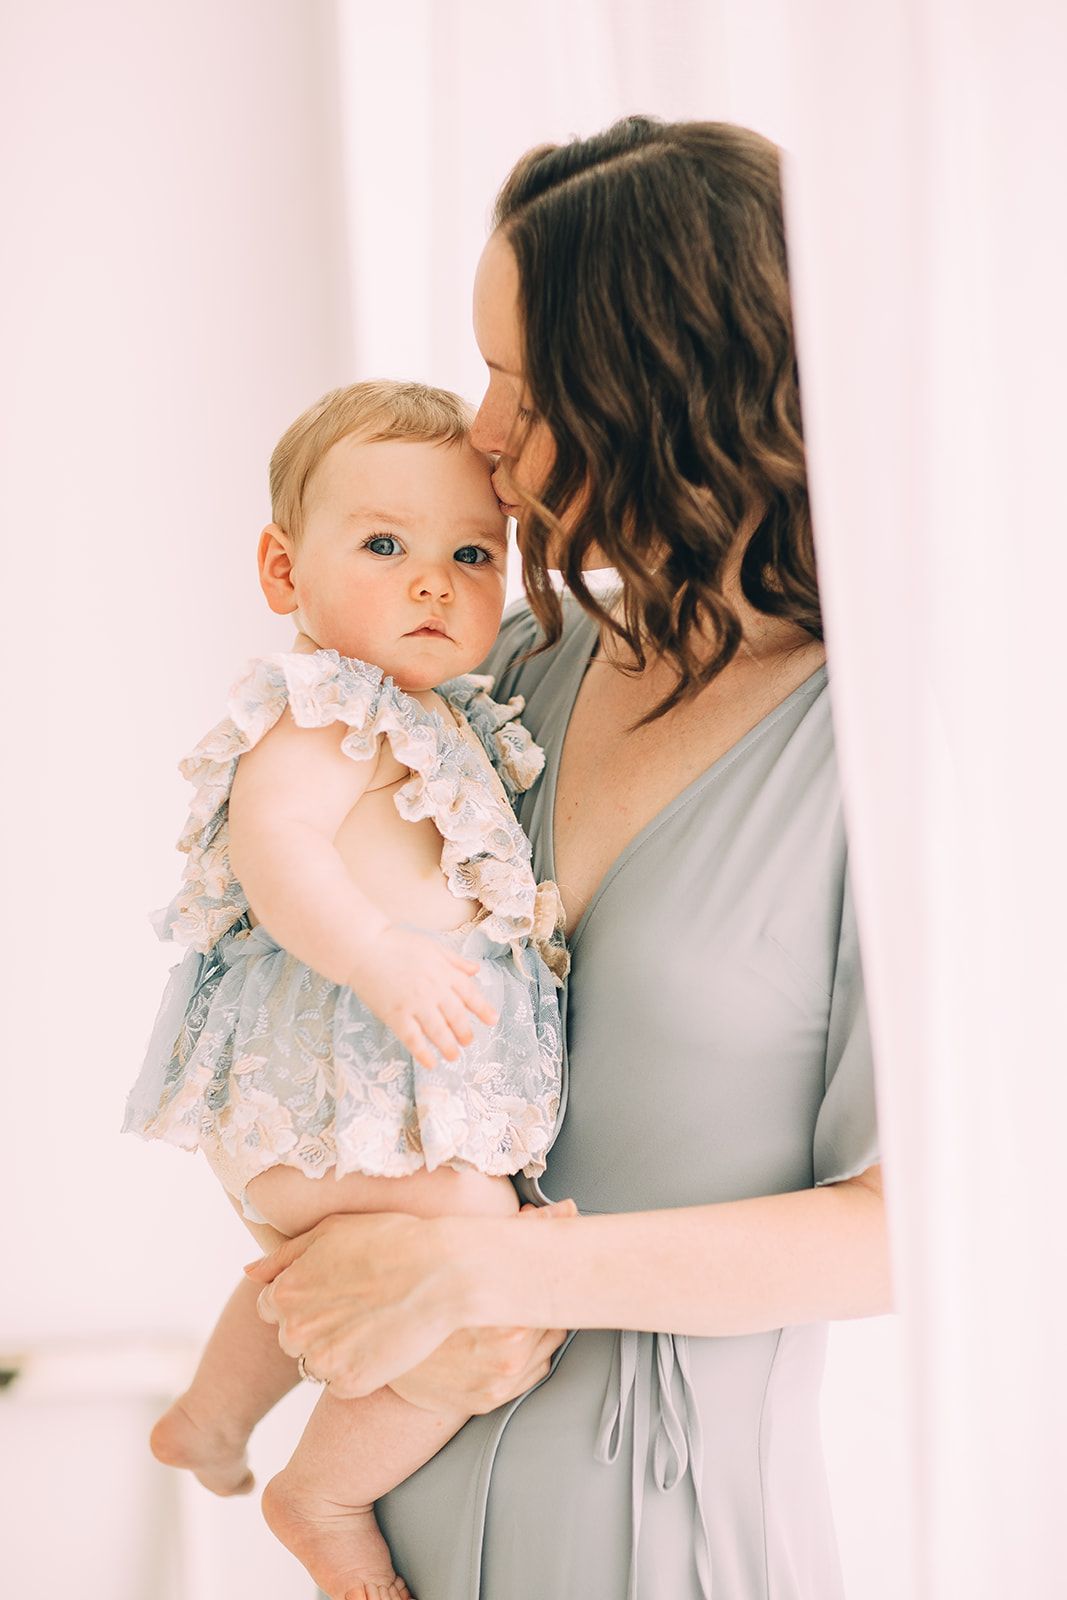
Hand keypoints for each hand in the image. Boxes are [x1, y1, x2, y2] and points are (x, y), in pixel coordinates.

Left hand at [245, 1212, 460, 1397]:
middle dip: (315, 1323)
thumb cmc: (389, 1241)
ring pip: (315, 1362)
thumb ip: (284, 1256)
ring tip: (371, 1321)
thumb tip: (249, 1273)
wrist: (441, 1272)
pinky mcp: (350, 1385)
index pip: (271, 1306)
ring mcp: (323, 1361)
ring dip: (334, 1347)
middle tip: (356, 1303)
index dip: (303, 1295)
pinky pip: (341, 1382)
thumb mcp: (332, 1230)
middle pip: (291, 1336)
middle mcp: (295, 1331)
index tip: (333, 1287)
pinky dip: (358, 1367)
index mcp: (285, 1292)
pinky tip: (382, 1340)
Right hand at [349, 924, 497, 1068]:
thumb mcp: (432, 946)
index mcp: (443, 972)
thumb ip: (454, 961)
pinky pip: (413, 1039)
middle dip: (465, 1032)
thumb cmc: (396, 943)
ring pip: (438, 1031)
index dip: (483, 1009)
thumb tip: (476, 970)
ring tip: (453, 1056)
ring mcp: (415, 1004)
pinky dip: (423, 1053)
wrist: (363, 947)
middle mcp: (433, 990)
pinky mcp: (396, 1015)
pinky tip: (430, 1063)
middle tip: (468, 1042)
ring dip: (448, 1046)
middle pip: (456, 1017)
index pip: (470, 994)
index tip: (493, 1020)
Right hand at [388, 1199, 578, 1413]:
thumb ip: (525, 1231)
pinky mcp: (486, 1399)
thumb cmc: (422, 1290)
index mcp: (508, 1321)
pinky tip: (504, 1337)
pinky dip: (525, 1357)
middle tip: (528, 1286)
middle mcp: (506, 1357)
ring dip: (537, 1331)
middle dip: (543, 1302)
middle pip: (553, 1323)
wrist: (380, 1338)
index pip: (555, 1295)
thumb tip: (568, 1211)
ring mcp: (496, 1382)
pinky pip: (529, 1375)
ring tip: (511, 1312)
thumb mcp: (470, 1251)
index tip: (546, 1266)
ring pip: (545, 1350)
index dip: (550, 1277)